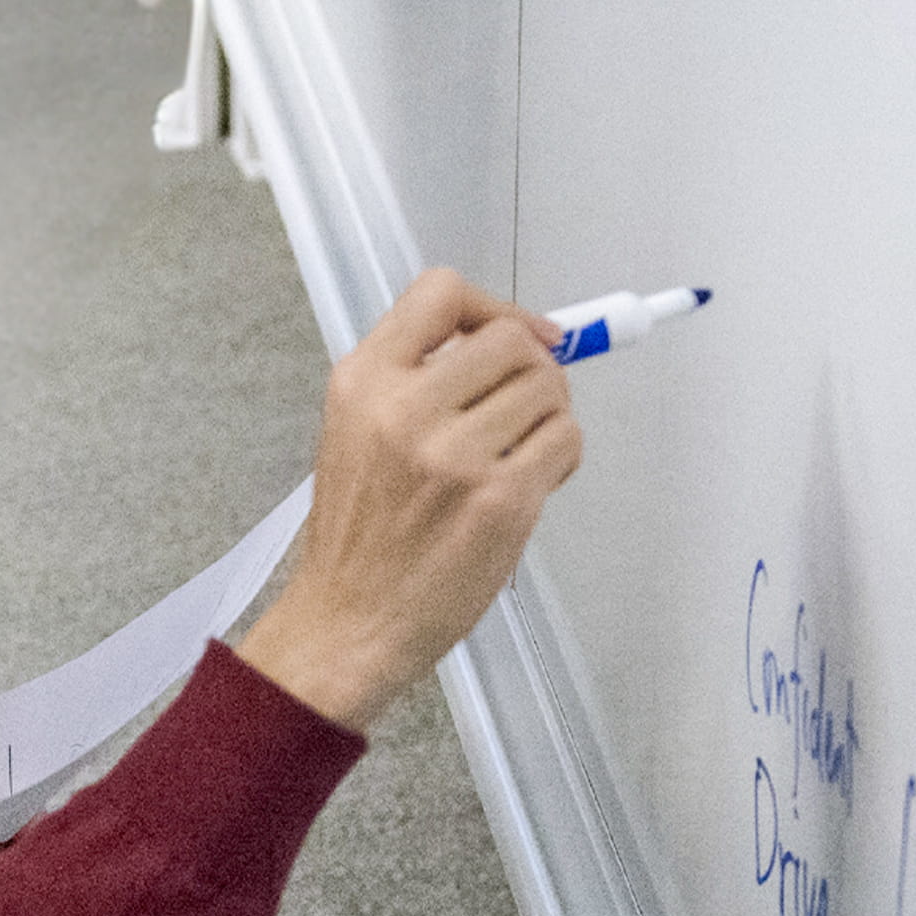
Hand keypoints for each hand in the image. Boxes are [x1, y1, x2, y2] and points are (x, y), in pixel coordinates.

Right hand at [230, 269, 580, 730]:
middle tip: (524, 404)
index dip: (494, 307)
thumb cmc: (359, 536)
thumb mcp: (356, 429)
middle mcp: (405, 409)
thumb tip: (509, 341)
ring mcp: (455, 455)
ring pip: (549, 389)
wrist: (348, 622)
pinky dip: (562, 456)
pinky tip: (533, 480)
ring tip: (522, 450)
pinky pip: (566, 440)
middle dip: (533, 367)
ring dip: (550, 415)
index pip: (441, 293)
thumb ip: (415, 379)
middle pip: (511, 340)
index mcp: (363, 382)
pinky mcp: (500, 500)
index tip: (516, 334)